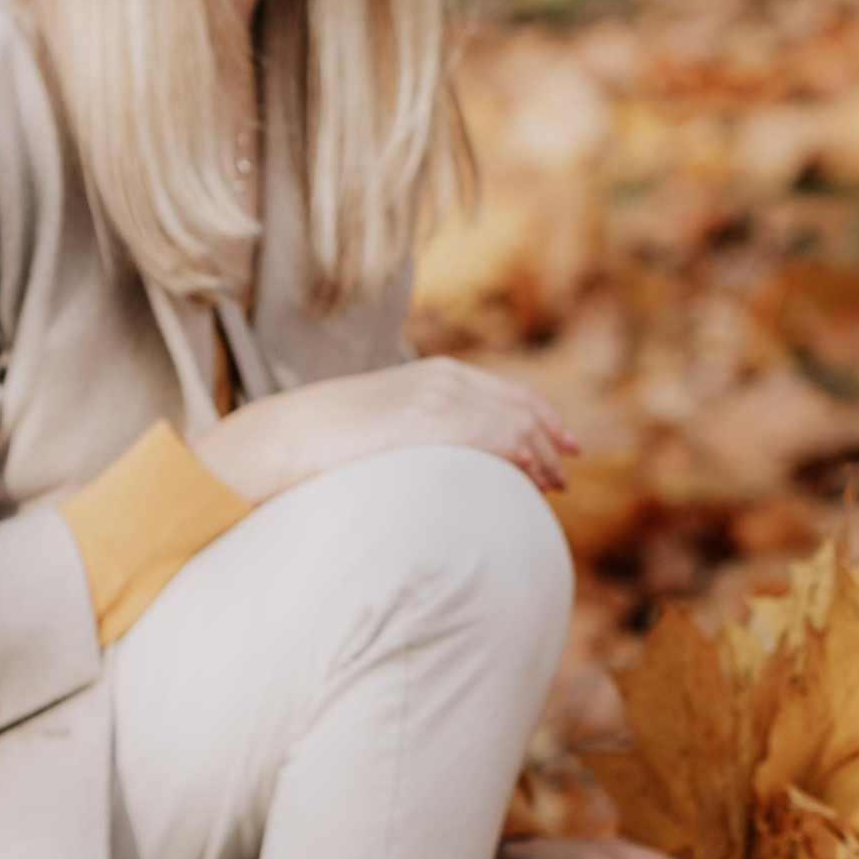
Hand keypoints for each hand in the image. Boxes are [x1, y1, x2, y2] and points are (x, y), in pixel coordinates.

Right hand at [192, 355, 579, 506]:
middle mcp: (446, 379)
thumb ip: (428, 432)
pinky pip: (488, 435)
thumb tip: (451, 463)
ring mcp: (437, 398)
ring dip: (539, 455)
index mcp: (439, 374)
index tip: (566, 446)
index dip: (544, 419)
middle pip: (520, 407)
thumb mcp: (392, 424)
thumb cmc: (334, 438)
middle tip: (565, 474)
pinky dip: (516, 451)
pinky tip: (529, 472)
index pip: (510, 393)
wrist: (292, 433)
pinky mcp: (428, 422)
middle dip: (550, 441)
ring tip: (553, 485)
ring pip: (512, 423)